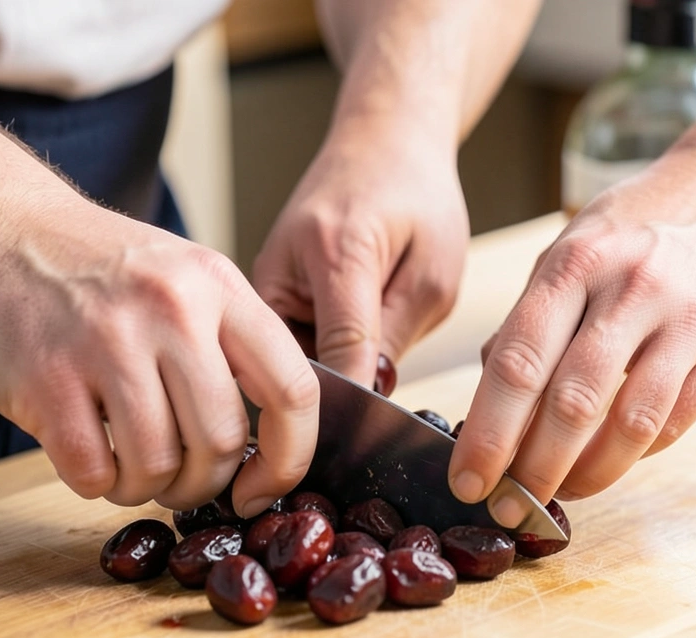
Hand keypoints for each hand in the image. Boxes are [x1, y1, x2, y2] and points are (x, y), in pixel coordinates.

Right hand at [0, 198, 318, 515]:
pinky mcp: (46, 379)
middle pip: (222, 441)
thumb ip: (232, 345)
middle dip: (204, 483)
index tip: (262, 488)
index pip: (294, 390)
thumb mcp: (187, 277)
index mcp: (220, 287)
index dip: (289, 459)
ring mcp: (107, 342)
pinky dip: (97, 483)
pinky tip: (91, 457)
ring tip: (131, 468)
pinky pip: (92, 471)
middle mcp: (172, 310)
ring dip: (147, 488)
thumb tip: (272, 445)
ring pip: (158, 466)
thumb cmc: (100, 268)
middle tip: (182, 482)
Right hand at [252, 125, 468, 386]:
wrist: (379, 142)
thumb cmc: (415, 196)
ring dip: (321, 375)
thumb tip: (370, 398)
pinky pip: (283, 344)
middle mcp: (284, 265)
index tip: (372, 438)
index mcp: (336, 250)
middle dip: (332, 395)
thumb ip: (398, 335)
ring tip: (359, 361)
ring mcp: (264, 278)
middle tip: (369, 410)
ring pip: (282, 362)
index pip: (341, 352)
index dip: (361, 402)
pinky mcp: (262, 288)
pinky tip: (345, 341)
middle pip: (295, 365)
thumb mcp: (432, 272)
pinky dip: (314, 354)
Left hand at [448, 151, 695, 523]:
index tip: (467, 478)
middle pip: (571, 402)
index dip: (488, 432)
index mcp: (574, 263)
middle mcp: (630, 289)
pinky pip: (673, 421)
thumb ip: (529, 320)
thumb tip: (488, 397)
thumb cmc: (635, 226)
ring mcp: (684, 320)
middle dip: (531, 468)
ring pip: (629, 424)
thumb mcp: (569, 247)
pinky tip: (607, 463)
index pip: (518, 362)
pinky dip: (634, 454)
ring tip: (557, 495)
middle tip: (505, 505)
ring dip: (587, 475)